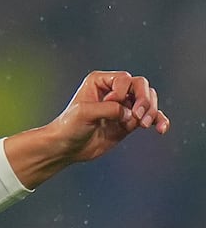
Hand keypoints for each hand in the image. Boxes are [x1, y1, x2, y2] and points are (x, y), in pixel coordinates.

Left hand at [9, 71, 168, 187]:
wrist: (66, 148)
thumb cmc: (69, 127)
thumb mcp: (84, 113)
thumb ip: (108, 109)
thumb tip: (130, 114)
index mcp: (99, 81)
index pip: (125, 79)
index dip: (123, 92)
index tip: (109, 105)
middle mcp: (114, 91)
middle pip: (141, 86)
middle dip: (144, 101)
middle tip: (137, 117)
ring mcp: (123, 106)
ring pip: (149, 101)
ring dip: (151, 112)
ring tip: (142, 125)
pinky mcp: (129, 121)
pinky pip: (152, 117)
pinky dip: (159, 121)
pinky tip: (161, 129)